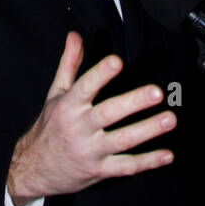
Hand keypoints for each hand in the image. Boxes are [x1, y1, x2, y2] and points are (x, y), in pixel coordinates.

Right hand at [6, 32, 175, 205]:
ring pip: (122, 141)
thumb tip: (75, 35)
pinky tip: (166, 155)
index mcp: (68, 106)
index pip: (85, 87)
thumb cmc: (49, 126)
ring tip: (169, 119)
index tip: (117, 62)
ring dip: (148, 130)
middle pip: (108, 113)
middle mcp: (79, 128)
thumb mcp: (56, 93)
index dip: (100, 74)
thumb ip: (69, 63)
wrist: (34, 168)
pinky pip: (126, 167)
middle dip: (134, 103)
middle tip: (156, 92)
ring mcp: (90, 151)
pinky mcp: (99, 170)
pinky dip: (148, 162)